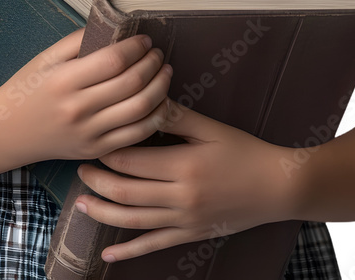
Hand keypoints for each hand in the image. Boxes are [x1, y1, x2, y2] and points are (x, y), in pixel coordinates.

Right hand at [0, 30, 172, 164]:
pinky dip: (155, 117)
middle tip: (159, 54)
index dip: (136, 48)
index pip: (114, 61)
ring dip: (160, 88)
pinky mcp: (95, 150)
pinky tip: (160, 101)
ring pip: (140, 111)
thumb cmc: (28, 88)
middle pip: (132, 84)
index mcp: (64, 80)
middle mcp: (78, 109)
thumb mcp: (46, 57)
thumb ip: (79, 40)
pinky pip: (136, 135)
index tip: (146, 40)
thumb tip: (115, 26)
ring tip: (165, 72)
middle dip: (153, 64)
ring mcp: (88, 134)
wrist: (8, 132)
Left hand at [74, 99, 299, 263]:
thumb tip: (146, 100)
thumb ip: (176, 116)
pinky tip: (108, 254)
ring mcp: (185, 221)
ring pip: (134, 221)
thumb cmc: (244, 151)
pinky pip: (154, 246)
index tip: (92, 143)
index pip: (133, 161)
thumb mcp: (211, 128)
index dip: (108, 153)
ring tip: (81, 203)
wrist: (276, 187)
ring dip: (104, 212)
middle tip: (79, 169)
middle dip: (98, 181)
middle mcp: (181, 197)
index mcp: (184, 166)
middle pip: (127, 191)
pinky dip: (129, 252)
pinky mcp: (190, 235)